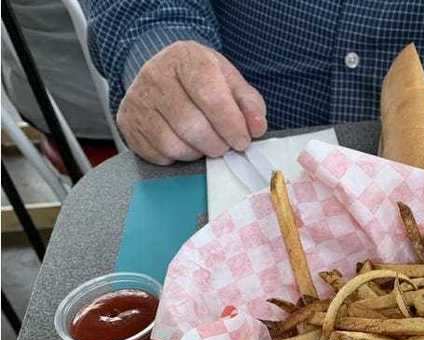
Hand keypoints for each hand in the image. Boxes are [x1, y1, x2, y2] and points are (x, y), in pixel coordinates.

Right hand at [117, 41, 266, 164]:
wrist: (163, 73)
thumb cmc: (202, 81)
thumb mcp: (230, 81)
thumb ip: (249, 103)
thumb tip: (257, 127)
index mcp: (186, 58)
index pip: (211, 97)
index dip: (231, 125)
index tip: (243, 140)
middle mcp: (155, 75)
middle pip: (191, 124)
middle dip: (217, 143)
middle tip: (226, 146)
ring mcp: (138, 100)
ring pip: (173, 144)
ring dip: (198, 152)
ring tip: (207, 144)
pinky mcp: (127, 123)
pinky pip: (158, 154)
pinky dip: (178, 157)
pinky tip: (186, 144)